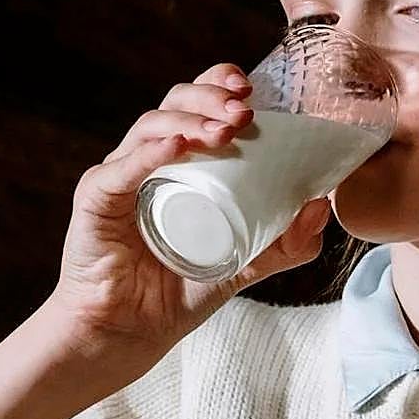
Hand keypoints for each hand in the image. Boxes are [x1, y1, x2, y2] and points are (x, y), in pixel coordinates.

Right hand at [51, 63, 330, 364]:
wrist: (131, 333)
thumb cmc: (179, 292)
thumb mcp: (247, 264)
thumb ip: (286, 243)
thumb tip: (322, 204)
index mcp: (183, 163)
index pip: (197, 106)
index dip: (219, 85)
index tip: (250, 88)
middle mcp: (148, 160)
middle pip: (174, 105)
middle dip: (211, 98)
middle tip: (245, 113)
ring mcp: (120, 176)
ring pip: (150, 128)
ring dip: (190, 122)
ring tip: (225, 132)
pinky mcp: (96, 200)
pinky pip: (120, 170)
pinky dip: (149, 154)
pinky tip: (177, 148)